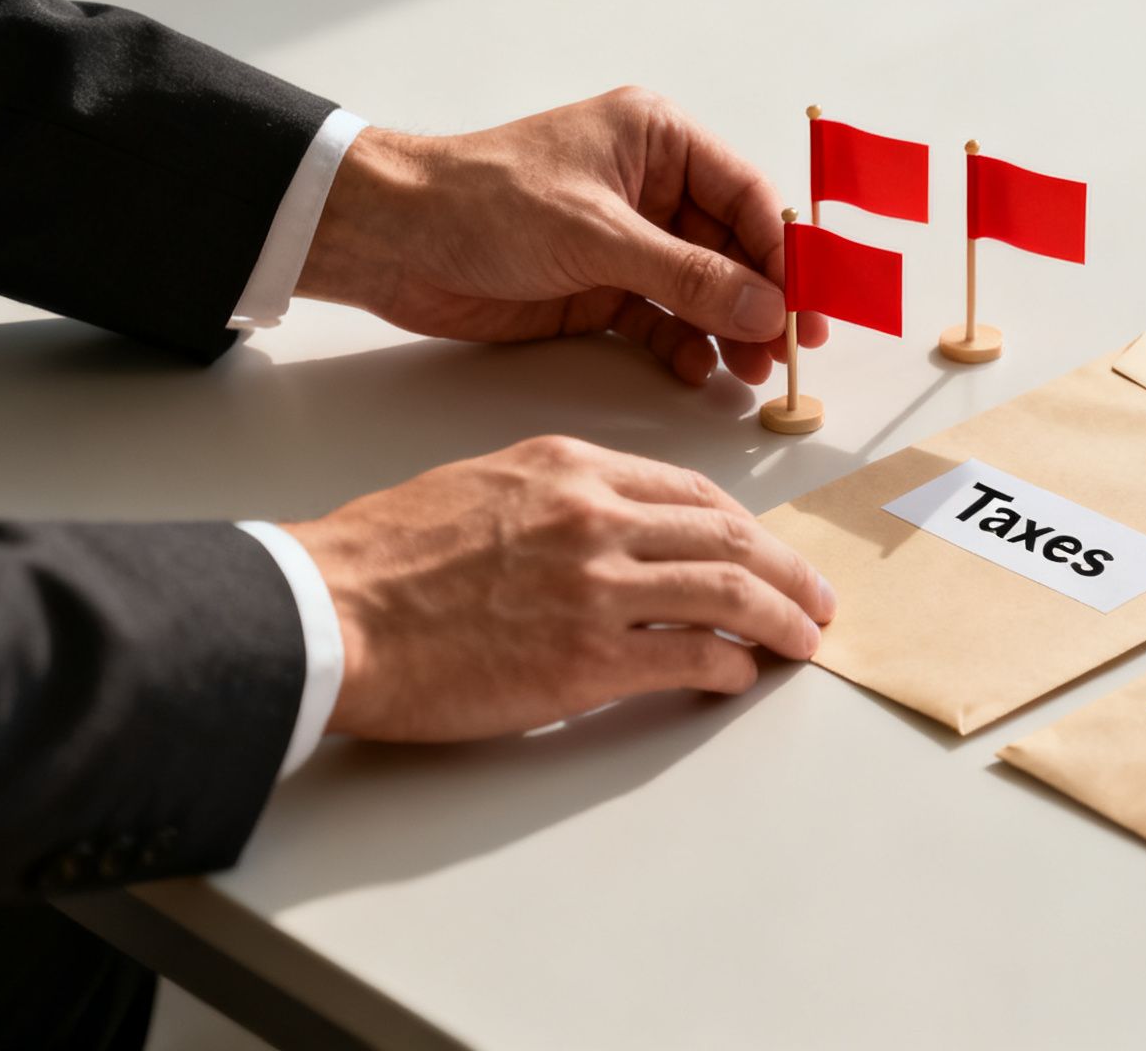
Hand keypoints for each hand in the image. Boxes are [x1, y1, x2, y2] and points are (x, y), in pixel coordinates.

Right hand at [281, 436, 835, 742]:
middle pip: (732, 538)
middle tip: (817, 599)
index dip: (748, 527)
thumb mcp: (484, 485)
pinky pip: (692, 656)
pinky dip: (730, 666)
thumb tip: (617, 530)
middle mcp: (597, 516)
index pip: (694, 492)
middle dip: (790, 572)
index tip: (768, 551)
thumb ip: (559, 498)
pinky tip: (738, 676)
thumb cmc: (385, 557)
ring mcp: (597, 586)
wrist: (328, 610)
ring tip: (803, 642)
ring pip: (732, 593)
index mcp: (572, 468)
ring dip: (783, 620)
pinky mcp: (587, 658)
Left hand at [296, 87, 829, 385]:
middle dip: (762, 302)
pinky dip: (683, 348)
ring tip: (748, 374)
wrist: (391, 239)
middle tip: (786, 354)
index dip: (787, 255)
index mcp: (658, 141)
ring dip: (728, 332)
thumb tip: (766, 308)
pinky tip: (699, 373)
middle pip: (734, 251)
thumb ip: (687, 277)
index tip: (812, 307)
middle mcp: (651, 188)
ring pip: (703, 292)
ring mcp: (627, 242)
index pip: (748, 198)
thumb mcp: (597, 236)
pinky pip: (663, 322)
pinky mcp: (601, 290)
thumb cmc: (481, 202)